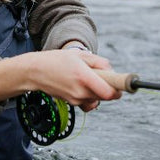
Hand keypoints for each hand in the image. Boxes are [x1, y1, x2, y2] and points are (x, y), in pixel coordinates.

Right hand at [0, 49, 121, 108]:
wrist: (35, 72)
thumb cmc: (56, 60)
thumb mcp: (79, 55)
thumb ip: (98, 62)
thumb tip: (110, 70)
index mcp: (84, 77)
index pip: (109, 92)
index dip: (119, 89)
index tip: (124, 84)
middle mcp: (81, 91)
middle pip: (107, 96)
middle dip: (109, 87)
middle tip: (104, 75)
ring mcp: (76, 99)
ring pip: (98, 99)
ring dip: (100, 92)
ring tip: (90, 79)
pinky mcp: (72, 103)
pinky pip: (89, 101)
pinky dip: (91, 96)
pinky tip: (83, 86)